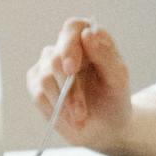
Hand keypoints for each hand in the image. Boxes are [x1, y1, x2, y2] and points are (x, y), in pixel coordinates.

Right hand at [27, 19, 133, 152]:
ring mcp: (48, 64)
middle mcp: (66, 47)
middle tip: (81, 113)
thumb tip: (88, 33)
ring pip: (46, 79)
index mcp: (89, 39)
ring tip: (80, 119)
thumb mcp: (118, 80)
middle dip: (70, 90)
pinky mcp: (36, 83)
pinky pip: (38, 95)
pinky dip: (55, 110)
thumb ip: (105, 56)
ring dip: (64, 104)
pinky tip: (69, 119)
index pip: (72, 28)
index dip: (69, 46)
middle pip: (56, 59)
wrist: (105, 127)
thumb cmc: (114, 100)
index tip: (72, 69)